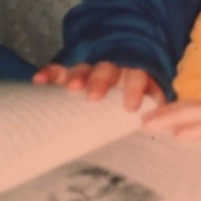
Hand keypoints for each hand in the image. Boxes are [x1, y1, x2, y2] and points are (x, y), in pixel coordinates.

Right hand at [32, 62, 165, 110]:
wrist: (123, 79)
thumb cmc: (136, 102)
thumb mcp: (150, 105)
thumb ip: (155, 114)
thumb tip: (161, 132)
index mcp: (136, 76)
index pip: (138, 78)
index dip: (134, 90)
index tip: (130, 107)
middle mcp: (113, 70)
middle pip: (107, 71)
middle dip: (100, 81)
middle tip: (93, 96)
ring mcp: (91, 70)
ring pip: (83, 68)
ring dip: (76, 76)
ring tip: (69, 88)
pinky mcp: (71, 73)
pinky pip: (60, 69)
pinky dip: (51, 73)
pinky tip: (39, 80)